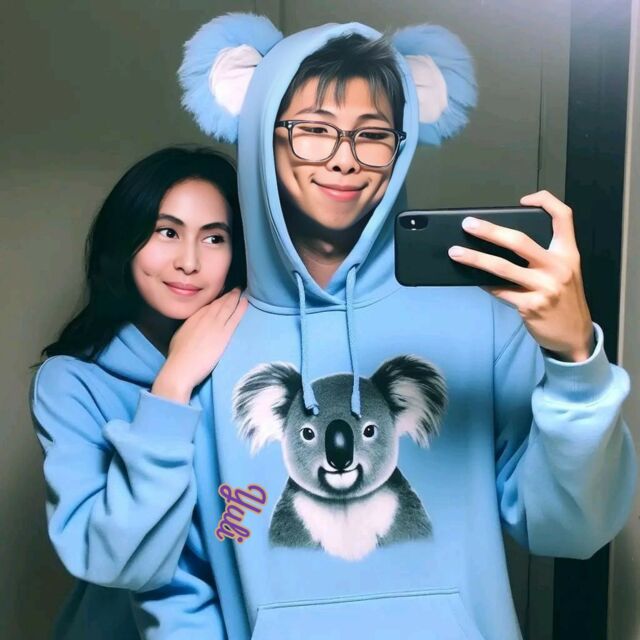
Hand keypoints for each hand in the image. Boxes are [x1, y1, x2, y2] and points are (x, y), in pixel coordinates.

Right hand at [152, 288, 248, 402]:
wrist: (182, 367)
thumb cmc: (178, 356)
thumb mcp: (180, 335)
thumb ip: (189, 327)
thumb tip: (193, 327)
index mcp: (193, 317)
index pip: (208, 305)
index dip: (217, 299)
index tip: (223, 294)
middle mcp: (204, 317)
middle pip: (219, 303)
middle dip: (227, 295)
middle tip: (235, 289)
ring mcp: (215, 324)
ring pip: (228, 306)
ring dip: (235, 297)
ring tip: (241, 291)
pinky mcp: (224, 334)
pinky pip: (235, 317)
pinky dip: (241, 307)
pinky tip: (246, 301)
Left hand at [447, 191, 593, 361]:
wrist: (574, 335)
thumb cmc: (564, 299)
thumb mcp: (564, 272)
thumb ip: (543, 256)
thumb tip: (502, 243)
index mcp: (568, 253)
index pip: (563, 217)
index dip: (546, 202)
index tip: (524, 200)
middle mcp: (558, 267)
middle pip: (520, 241)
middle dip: (490, 231)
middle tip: (468, 224)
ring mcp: (544, 287)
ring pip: (502, 267)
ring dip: (475, 259)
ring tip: (456, 252)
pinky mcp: (530, 305)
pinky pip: (500, 291)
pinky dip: (484, 284)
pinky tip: (472, 278)